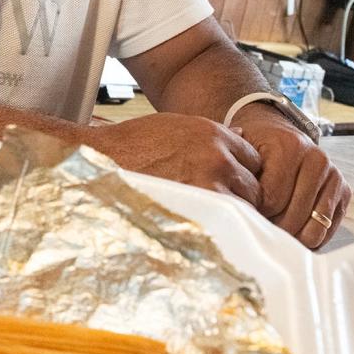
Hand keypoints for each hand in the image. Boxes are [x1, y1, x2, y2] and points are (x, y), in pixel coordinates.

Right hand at [90, 113, 262, 209]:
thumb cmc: (132, 143)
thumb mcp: (176, 125)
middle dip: (240, 196)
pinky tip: (202, 225)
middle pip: (254, 187)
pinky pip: (225, 225)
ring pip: (243, 208)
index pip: (254, 160)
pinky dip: (217, 228)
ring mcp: (209, 185)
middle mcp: (217, 158)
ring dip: (230, 214)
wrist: (99, 159)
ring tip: (207, 215)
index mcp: (214, 134)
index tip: (230, 184)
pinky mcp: (197, 210)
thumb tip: (242, 133)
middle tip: (218, 204)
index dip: (242, 174)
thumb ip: (214, 134)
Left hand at [233, 104, 349, 248]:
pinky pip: (328, 230)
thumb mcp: (242, 154)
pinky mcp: (344, 191)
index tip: (246, 212)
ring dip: (293, 237)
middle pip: (294, 217)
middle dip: (274, 228)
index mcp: (291, 147)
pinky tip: (293, 232)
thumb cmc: (256, 147)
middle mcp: (317, 160)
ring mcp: (334, 176)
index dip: (256, 212)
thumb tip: (241, 213)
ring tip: (275, 231)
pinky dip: (309, 237)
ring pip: (314, 229)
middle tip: (258, 227)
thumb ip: (240, 177)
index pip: (273, 200)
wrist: (278, 132)